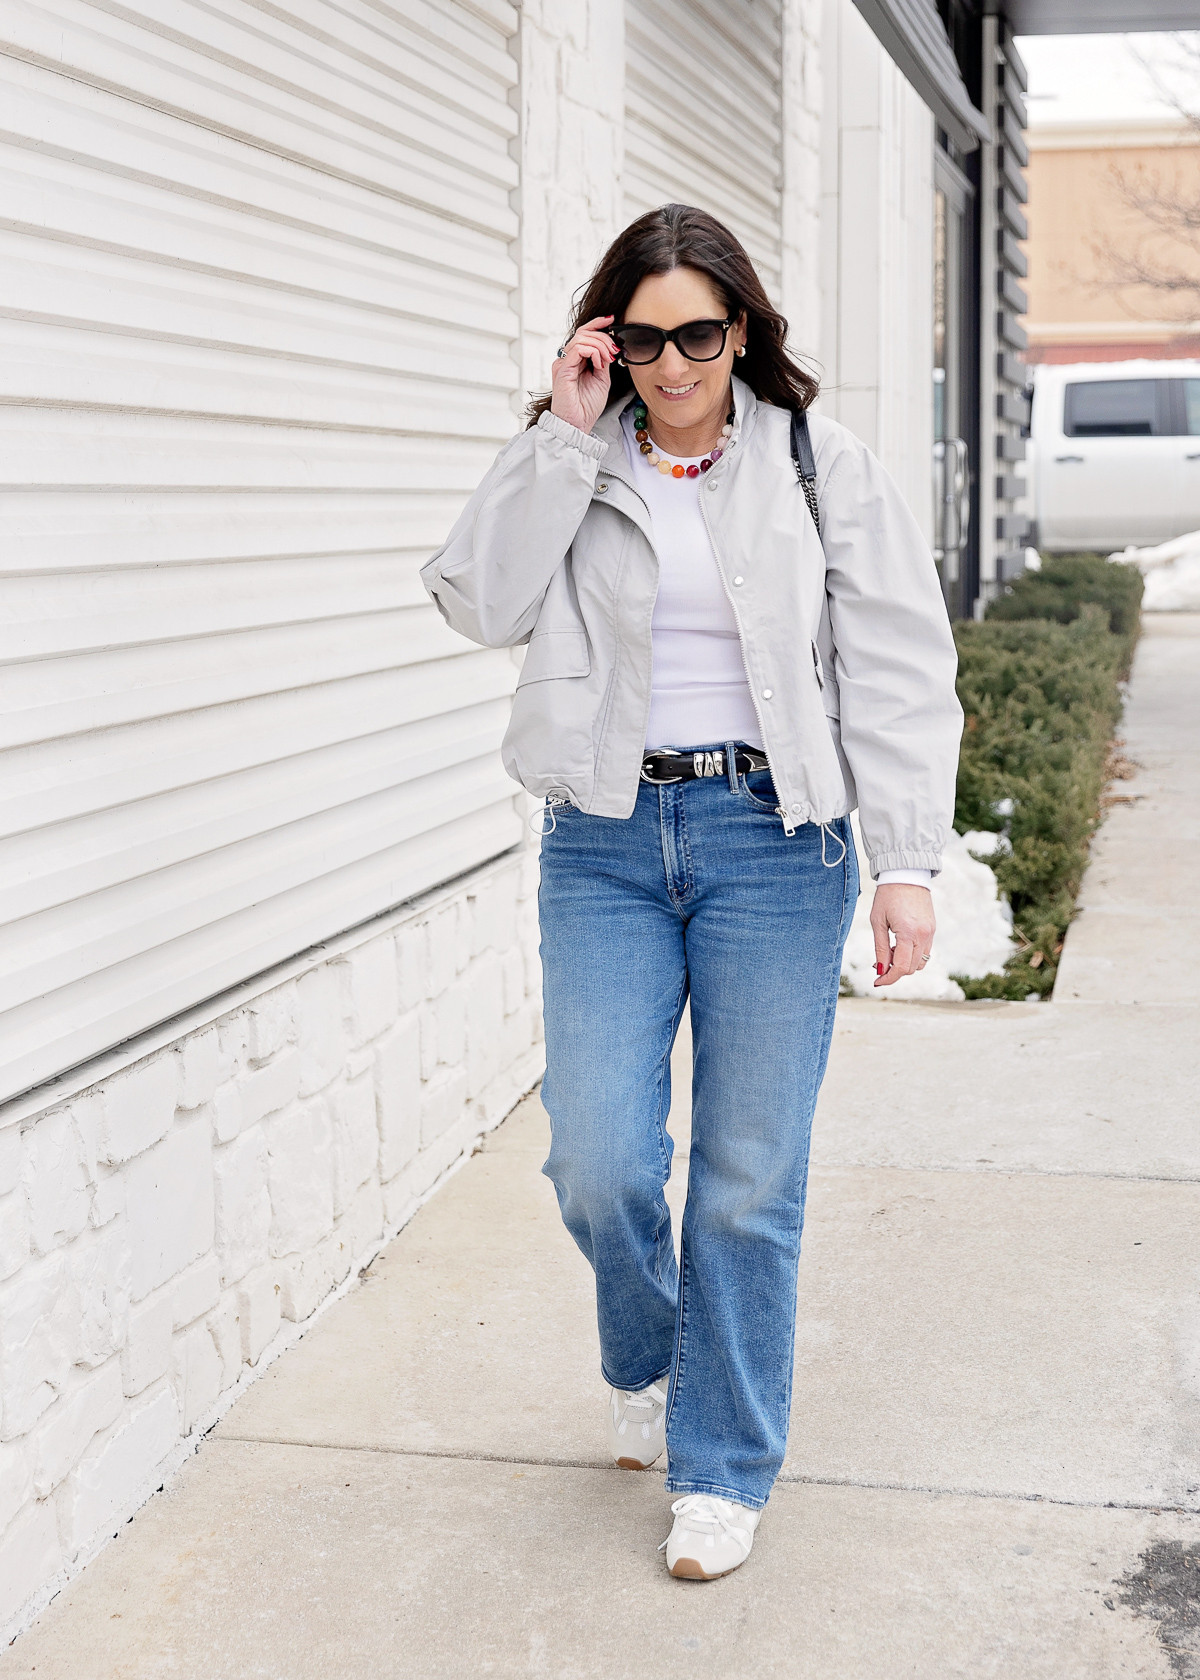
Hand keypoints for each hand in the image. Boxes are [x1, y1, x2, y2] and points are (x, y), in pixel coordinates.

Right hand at [550, 315, 618, 433]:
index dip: (597, 323)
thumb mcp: (602, 379)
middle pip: (584, 333)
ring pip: (581, 338)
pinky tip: (599, 364)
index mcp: (575, 360)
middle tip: (615, 352)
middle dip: (604, 338)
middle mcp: (566, 359)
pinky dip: (593, 352)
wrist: (578, 425)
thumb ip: (604, 361)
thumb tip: (610, 346)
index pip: (584, 334)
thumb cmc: (587, 406)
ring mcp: (563, 363)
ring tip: (608, 360)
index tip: (612, 319)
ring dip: (600, 345)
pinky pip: (577, 349)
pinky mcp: (562, 370)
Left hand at [870, 884, 934, 986]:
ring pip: (920, 963)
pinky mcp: (932, 929)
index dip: (888, 978)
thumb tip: (880, 970)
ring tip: (889, 951)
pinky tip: (899, 946)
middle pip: (911, 968)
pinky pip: (925, 952)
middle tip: (880, 963)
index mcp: (908, 933)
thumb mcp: (877, 922)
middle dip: (895, 971)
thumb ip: (880, 948)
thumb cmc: (887, 896)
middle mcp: (923, 935)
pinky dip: (912, 955)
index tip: (877, 982)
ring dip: (904, 964)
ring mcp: (930, 933)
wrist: (906, 875)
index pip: (901, 967)